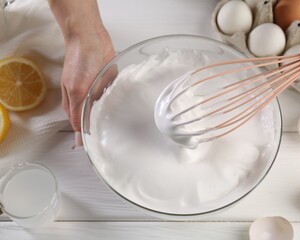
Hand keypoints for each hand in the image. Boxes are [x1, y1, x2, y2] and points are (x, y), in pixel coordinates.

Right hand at [48, 0, 114, 144]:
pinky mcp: (109, 84)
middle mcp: (87, 100)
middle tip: (117, 144)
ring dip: (113, 118)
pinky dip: (120, 104)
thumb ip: (79, 113)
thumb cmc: (80, 61)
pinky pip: (115, 98)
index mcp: (76, 105)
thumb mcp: (77, 91)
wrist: (91, 38)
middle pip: (95, 121)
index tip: (101, 152)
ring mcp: (98, 92)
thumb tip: (78, 136)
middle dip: (105, 131)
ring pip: (106, 111)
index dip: (91, 140)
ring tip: (124, 132)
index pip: (82, 129)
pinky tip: (127, 110)